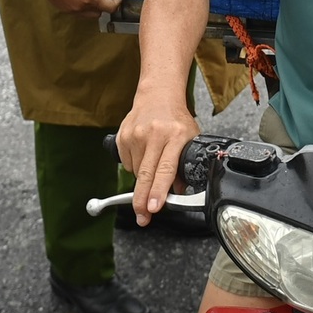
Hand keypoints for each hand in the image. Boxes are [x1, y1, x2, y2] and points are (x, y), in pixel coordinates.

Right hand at [16, 0, 120, 17]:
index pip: (110, 7)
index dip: (117, 1)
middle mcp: (81, 8)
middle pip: (100, 12)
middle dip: (105, 4)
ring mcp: (71, 10)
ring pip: (89, 14)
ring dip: (94, 6)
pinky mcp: (63, 9)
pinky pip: (79, 12)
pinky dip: (83, 6)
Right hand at [118, 99, 199, 223]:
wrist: (157, 95)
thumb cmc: (176, 120)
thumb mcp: (190, 139)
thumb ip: (185, 165)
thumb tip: (179, 192)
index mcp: (175, 135)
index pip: (165, 169)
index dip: (159, 191)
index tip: (154, 207)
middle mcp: (154, 134)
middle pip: (145, 175)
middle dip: (142, 201)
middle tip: (143, 217)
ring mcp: (136, 134)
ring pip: (136, 172)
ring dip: (143, 179)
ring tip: (152, 164)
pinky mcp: (123, 136)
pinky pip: (126, 164)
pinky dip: (134, 166)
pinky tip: (142, 155)